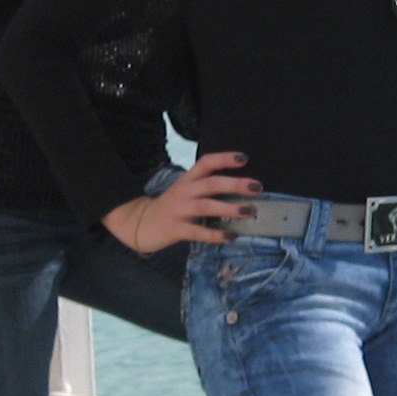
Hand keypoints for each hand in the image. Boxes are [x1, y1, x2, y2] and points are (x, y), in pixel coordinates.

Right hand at [101, 152, 259, 253]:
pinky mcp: (174, 229)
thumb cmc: (171, 207)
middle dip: (235, 184)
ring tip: (249, 211)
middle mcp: (183, 191)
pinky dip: (214, 235)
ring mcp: (178, 210)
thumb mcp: (185, 191)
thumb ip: (206, 187)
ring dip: (229, 208)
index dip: (224, 159)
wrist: (139, 223)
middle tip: (257, 187)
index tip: (244, 159)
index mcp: (187, 180)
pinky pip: (196, 232)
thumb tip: (241, 188)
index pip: (206, 163)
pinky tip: (230, 236)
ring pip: (205, 206)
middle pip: (210, 183)